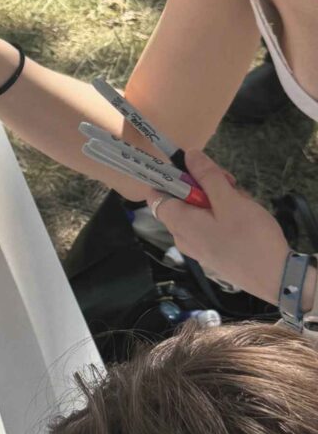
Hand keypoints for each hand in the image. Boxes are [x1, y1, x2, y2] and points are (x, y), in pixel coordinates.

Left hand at [146, 150, 288, 304]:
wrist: (278, 278)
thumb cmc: (250, 238)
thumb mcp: (230, 200)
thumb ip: (207, 176)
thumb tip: (188, 155)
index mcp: (178, 222)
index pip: (156, 194)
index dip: (170, 178)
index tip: (193, 170)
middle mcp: (181, 235)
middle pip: (181, 199)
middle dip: (204, 186)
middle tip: (231, 185)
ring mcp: (197, 246)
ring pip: (199, 210)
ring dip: (220, 200)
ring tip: (244, 203)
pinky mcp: (213, 252)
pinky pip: (210, 225)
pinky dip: (225, 215)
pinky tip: (246, 217)